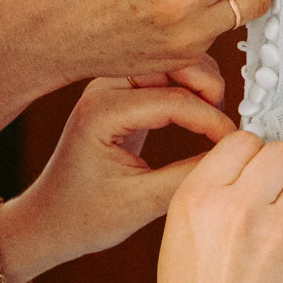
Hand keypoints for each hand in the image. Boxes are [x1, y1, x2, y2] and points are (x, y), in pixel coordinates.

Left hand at [0, 65, 238, 282]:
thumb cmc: (82, 217)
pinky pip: (162, 76)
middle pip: (172, 63)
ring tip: (215, 124)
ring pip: (170, 64)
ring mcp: (110, 87)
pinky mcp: (120, 95)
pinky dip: (188, 90)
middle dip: (208, 88)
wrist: (49, 220)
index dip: (212, 121)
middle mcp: (103, 89)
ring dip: (200, 85)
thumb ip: (188, 178)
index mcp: (102, 112)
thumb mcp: (140, 204)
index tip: (234, 144)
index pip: (174, 99)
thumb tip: (230, 157)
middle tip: (227, 126)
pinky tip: (200, 118)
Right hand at [150, 133, 282, 282]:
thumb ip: (210, 198)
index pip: (240, 140)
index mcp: (196, 198)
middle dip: (276, 166)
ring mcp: (274, 233)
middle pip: (280, 152)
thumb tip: (246, 172)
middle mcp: (236, 207)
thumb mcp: (177, 238)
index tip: (247, 169)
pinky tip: (273, 259)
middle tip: (267, 188)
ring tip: (273, 219)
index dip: (247, 154)